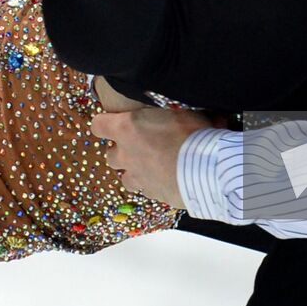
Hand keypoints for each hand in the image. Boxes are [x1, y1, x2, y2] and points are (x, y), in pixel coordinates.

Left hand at [90, 107, 216, 207]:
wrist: (207, 169)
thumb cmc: (192, 133)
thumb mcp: (181, 111)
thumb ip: (172, 113)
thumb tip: (183, 111)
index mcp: (127, 129)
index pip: (99, 125)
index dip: (105, 123)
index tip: (115, 122)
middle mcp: (127, 155)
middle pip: (110, 156)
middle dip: (122, 151)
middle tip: (140, 145)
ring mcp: (139, 178)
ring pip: (126, 178)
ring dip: (136, 171)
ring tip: (154, 165)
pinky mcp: (154, 194)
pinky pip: (149, 190)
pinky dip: (156, 184)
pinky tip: (172, 178)